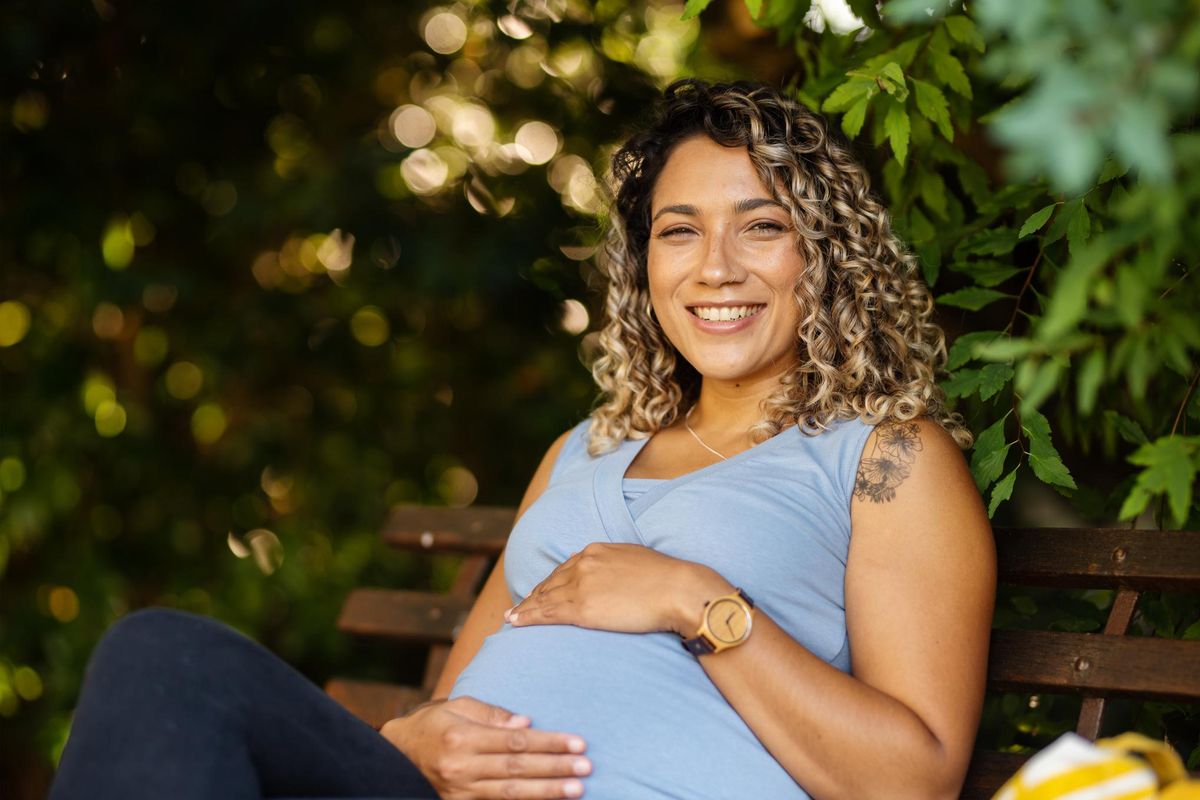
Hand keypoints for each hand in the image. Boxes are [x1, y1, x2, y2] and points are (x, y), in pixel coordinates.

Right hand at [380, 696, 590, 799]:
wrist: (394, 756)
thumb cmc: (432, 725)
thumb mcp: (457, 706)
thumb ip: (493, 714)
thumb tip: (527, 723)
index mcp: (463, 736)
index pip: (515, 741)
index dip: (548, 743)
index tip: (577, 743)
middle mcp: (462, 766)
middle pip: (517, 768)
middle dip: (555, 768)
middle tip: (586, 768)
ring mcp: (461, 790)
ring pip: (511, 792)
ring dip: (547, 791)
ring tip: (576, 790)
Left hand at [505, 542, 731, 635]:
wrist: (678, 590)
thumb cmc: (667, 580)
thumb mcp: (636, 561)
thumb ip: (616, 566)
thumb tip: (611, 576)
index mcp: (597, 550)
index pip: (566, 568)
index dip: (551, 582)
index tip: (541, 591)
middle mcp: (583, 563)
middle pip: (551, 582)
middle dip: (534, 595)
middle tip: (519, 607)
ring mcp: (580, 584)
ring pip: (544, 598)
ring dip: (525, 608)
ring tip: (512, 617)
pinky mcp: (581, 608)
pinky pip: (547, 613)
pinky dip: (528, 617)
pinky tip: (516, 622)